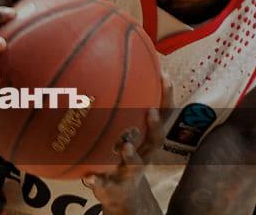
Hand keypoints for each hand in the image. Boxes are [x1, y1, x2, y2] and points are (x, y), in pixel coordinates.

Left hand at [82, 75, 171, 211]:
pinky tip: (88, 176)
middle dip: (156, 125)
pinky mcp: (113, 185)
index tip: (165, 76)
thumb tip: (110, 63)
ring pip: (135, 163)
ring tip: (126, 146)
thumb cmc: (122, 151)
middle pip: (155, 139)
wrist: (120, 192)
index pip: (162, 114)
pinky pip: (105, 182)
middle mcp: (144, 153)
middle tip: (152, 112)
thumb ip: (121, 104)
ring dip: (131, 154)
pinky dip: (97, 180)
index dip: (166, 97)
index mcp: (147, 137)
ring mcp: (130, 170)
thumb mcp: (125, 129)